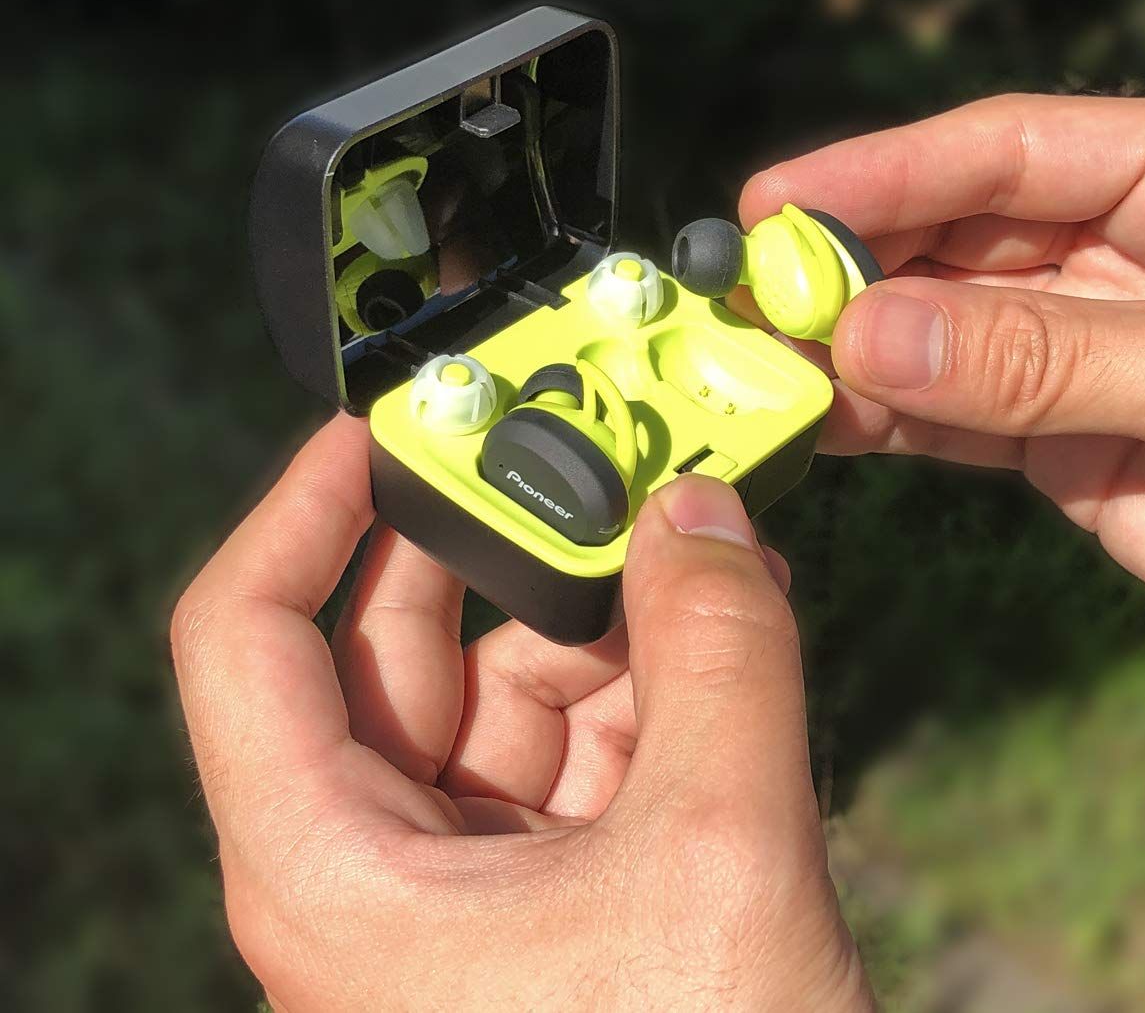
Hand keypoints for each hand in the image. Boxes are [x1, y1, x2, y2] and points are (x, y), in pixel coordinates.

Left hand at [171, 416, 868, 1011]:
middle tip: (586, 444)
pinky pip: (582, 739)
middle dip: (503, 539)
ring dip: (601, 602)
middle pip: (400, 644)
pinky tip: (724, 617)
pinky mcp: (561, 894)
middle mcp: (380, 869)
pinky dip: (648, 670)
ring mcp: (474, 883)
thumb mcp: (718, 856)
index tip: (381, 422)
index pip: (247, 641)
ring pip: (510, 686)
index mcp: (335, 869)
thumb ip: (721, 653)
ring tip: (695, 531)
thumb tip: (704, 508)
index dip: (302, 508)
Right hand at [743, 95, 1144, 723]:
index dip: (883, 171)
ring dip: (854, 344)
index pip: (1004, 148)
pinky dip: (886, 416)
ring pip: (941, 324)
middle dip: (851, 263)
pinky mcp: (1074, 435)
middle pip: (954, 232)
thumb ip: (1044, 354)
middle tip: (747, 298)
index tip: (775, 207)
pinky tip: (824, 421)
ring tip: (761, 365)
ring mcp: (1094, 343)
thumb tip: (869, 338)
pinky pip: (956, 411)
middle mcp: (1129, 242)